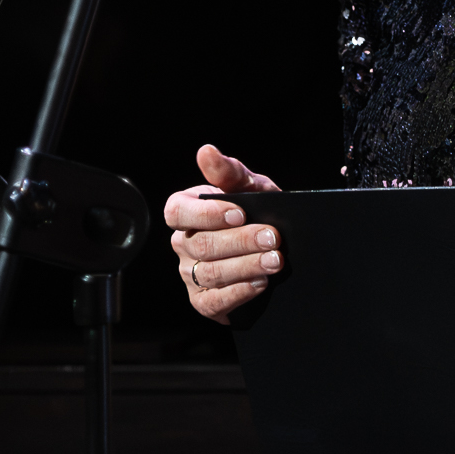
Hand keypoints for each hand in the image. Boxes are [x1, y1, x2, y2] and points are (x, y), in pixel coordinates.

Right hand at [164, 144, 281, 324]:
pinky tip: (260, 282)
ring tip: (275, 260)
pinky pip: (214, 300)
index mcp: (185, 212)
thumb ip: (229, 172)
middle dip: (240, 241)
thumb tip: (206, 151)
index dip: (206, 214)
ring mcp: (190, 274)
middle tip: (272, 238)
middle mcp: (183, 243)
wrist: (276, 248)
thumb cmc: (257, 212)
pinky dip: (239, 291)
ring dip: (247, 266)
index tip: (240, 213)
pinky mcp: (203, 302)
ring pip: (210, 272)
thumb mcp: (250, 188)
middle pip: (201, 244)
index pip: (178, 212)